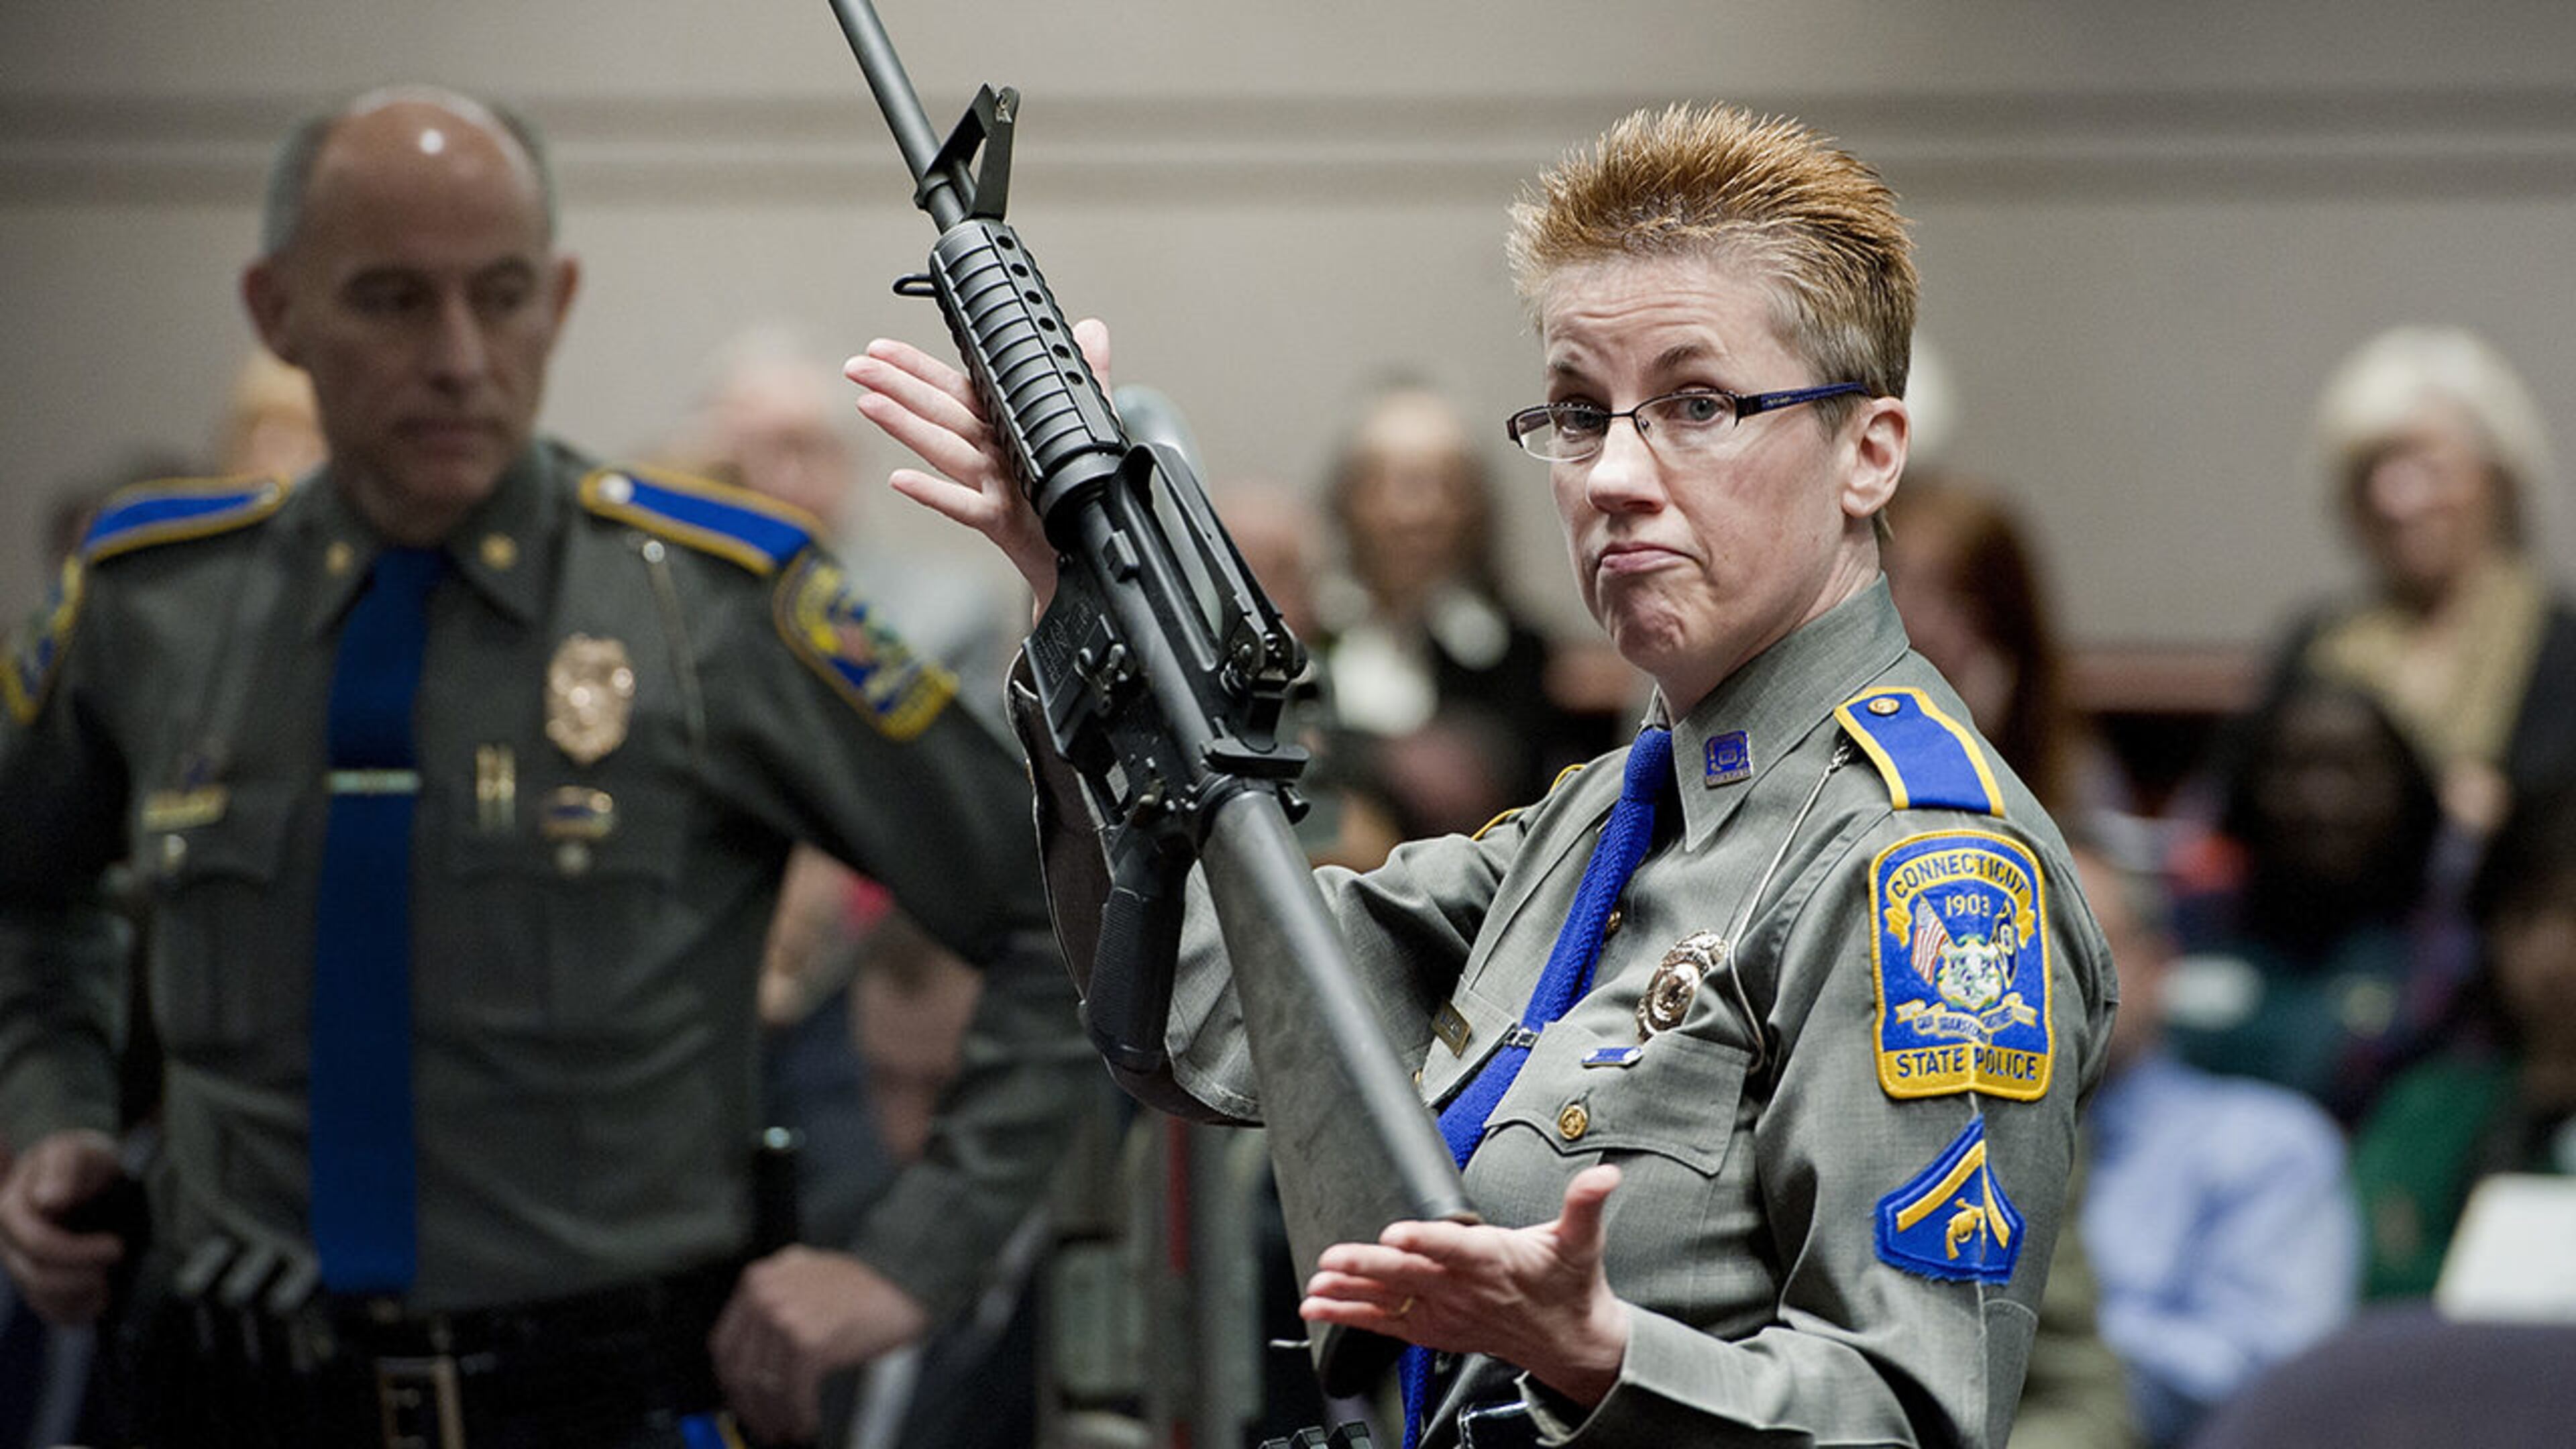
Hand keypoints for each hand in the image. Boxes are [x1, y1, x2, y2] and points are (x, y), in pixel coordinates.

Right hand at [0, 1129, 126, 1325]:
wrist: (98, 1182)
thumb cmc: (85, 1164)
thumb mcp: (80, 1152)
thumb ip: (64, 1168)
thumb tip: (48, 1199)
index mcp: (12, 1206)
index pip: (34, 1240)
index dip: (73, 1252)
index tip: (115, 1248)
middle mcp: (9, 1240)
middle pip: (37, 1273)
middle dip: (81, 1271)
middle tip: (118, 1255)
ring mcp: (21, 1264)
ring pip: (40, 1296)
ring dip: (80, 1293)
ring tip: (107, 1278)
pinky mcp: (37, 1284)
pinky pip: (48, 1311)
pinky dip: (76, 1310)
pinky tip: (100, 1297)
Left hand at [711, 1246, 931, 1442]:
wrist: (904, 1280)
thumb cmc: (862, 1285)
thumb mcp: (804, 1280)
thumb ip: (775, 1305)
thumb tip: (756, 1360)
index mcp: (758, 1279)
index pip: (725, 1344)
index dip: (731, 1383)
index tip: (741, 1402)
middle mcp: (764, 1295)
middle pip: (739, 1368)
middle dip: (750, 1407)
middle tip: (763, 1426)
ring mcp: (784, 1316)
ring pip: (764, 1385)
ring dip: (774, 1417)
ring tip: (785, 1432)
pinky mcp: (807, 1340)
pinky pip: (792, 1392)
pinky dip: (798, 1415)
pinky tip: (806, 1425)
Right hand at [844, 319, 1113, 612]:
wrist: (1080, 550)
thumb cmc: (1071, 494)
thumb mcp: (1087, 426)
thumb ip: (1087, 377)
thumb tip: (1091, 329)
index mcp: (1003, 426)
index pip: (955, 388)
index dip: (917, 367)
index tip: (881, 349)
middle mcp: (990, 453)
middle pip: (938, 412)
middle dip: (896, 387)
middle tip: (858, 367)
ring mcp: (991, 485)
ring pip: (944, 449)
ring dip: (906, 427)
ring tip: (870, 404)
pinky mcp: (1001, 519)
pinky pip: (963, 504)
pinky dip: (933, 492)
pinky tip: (902, 480)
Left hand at [1299, 1163, 1630, 1409]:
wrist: (1569, 1342)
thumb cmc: (1567, 1286)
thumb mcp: (1582, 1240)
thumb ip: (1585, 1203)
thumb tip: (1604, 1176)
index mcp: (1495, 1261)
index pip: (1455, 1249)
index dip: (1425, 1240)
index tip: (1396, 1233)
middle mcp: (1464, 1289)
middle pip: (1410, 1276)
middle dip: (1368, 1267)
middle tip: (1333, 1259)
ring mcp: (1445, 1312)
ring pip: (1390, 1303)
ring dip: (1349, 1295)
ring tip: (1315, 1289)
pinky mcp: (1433, 1329)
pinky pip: (1386, 1324)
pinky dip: (1351, 1317)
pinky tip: (1320, 1308)